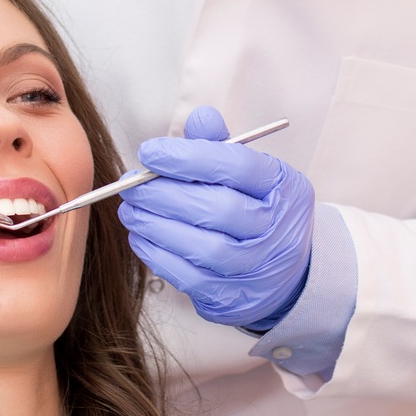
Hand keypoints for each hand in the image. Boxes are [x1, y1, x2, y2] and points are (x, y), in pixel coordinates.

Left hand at [118, 106, 315, 329]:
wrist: (284, 272)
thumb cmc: (257, 209)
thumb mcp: (251, 173)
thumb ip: (220, 146)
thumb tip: (200, 118)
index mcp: (282, 187)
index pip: (236, 166)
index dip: (188, 158)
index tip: (149, 152)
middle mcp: (275, 229)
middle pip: (218, 209)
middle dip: (164, 194)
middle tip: (130, 184)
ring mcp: (256, 268)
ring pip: (203, 247)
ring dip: (156, 226)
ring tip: (130, 210)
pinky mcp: (233, 297)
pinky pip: (189, 277)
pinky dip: (157, 255)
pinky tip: (140, 237)